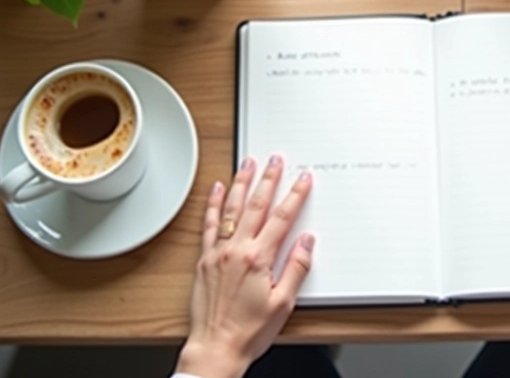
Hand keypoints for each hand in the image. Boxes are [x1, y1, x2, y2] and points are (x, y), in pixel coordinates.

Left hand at [176, 155, 314, 377]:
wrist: (216, 348)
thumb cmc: (248, 332)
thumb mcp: (283, 303)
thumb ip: (296, 267)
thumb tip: (306, 241)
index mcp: (258, 259)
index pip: (282, 218)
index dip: (295, 195)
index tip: (303, 179)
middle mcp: (236, 250)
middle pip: (256, 206)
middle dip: (268, 180)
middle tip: (276, 160)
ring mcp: (217, 253)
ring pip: (230, 209)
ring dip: (241, 183)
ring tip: (248, 164)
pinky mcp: (203, 260)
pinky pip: (208, 225)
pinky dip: (212, 205)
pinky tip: (216, 189)